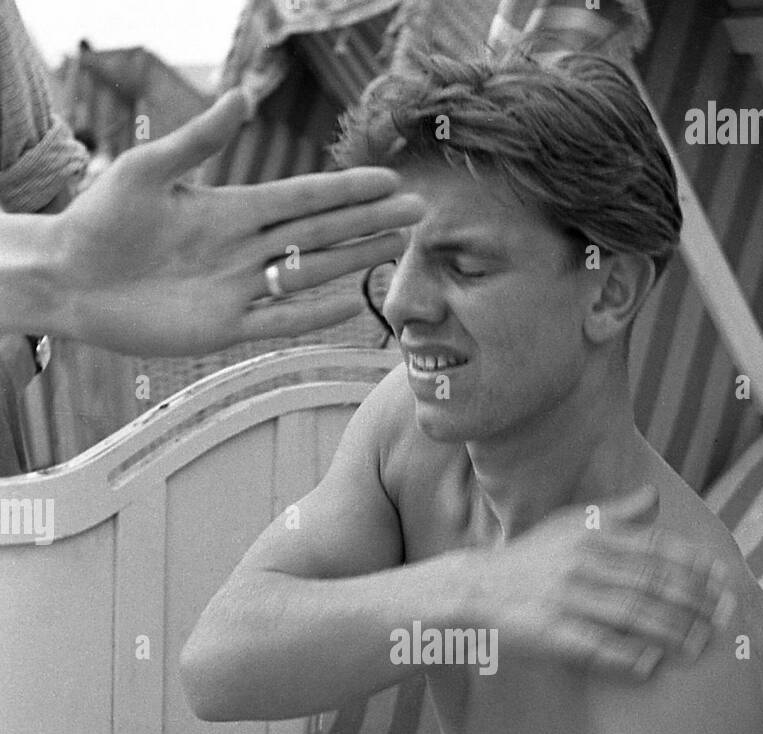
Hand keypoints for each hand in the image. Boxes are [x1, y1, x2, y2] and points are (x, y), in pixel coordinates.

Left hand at [50, 89, 421, 355]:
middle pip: (319, 235)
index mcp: (228, 209)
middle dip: (367, 223)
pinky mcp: (224, 328)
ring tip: (395, 249)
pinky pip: (280, 321)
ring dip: (353, 262)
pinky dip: (315, 312)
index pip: (302, 199)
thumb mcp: (148, 170)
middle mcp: (242, 249)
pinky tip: (350, 303)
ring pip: (309, 274)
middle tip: (414, 214)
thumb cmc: (101, 220)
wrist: (70, 280)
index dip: (346, 190)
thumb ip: (199, 140)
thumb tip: (243, 98)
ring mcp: (237, 290)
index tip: (388, 180)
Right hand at [465, 486, 736, 680]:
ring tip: (701, 646)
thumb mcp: (568, 526)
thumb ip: (615, 514)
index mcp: (591, 537)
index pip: (656, 548)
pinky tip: (652, 666)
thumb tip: (653, 496)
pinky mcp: (549, 632)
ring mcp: (565, 598)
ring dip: (672, 631)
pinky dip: (626, 656)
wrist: (473, 589)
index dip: (695, 566)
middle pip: (652, 582)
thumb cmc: (528, 559)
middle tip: (726, 618)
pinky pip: (596, 646)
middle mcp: (582, 563)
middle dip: (695, 601)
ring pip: (632, 614)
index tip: (725, 581)